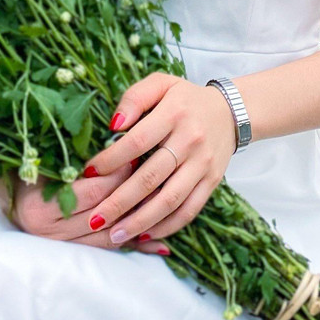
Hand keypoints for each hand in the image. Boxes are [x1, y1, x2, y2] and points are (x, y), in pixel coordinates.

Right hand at [9, 164, 170, 255]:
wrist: (6, 189)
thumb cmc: (28, 165)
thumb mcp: (45, 156)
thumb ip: (74, 152)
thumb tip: (118, 136)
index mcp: (41, 206)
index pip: (92, 191)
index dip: (118, 173)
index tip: (138, 153)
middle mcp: (50, 232)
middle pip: (104, 215)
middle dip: (133, 195)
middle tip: (157, 174)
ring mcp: (60, 246)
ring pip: (109, 237)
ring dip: (139, 223)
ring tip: (165, 205)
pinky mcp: (71, 252)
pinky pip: (109, 250)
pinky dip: (135, 246)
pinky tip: (160, 245)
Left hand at [78, 71, 236, 249]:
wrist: (231, 111)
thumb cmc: (185, 99)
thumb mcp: (160, 84)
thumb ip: (134, 98)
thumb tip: (113, 126)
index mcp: (174, 113)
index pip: (136, 141)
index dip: (111, 159)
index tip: (88, 172)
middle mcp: (190, 140)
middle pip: (150, 177)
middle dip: (119, 202)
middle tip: (94, 219)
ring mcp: (203, 164)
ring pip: (170, 200)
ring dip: (140, 221)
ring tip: (115, 235)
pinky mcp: (212, 182)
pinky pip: (189, 210)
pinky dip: (166, 226)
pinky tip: (144, 234)